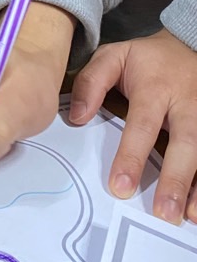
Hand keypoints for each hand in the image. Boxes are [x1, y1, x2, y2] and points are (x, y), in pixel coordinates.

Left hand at [69, 28, 196, 224]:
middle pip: (185, 144)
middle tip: (163, 213)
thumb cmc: (146, 59)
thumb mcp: (113, 56)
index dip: (132, 157)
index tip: (120, 187)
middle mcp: (187, 104)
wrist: (189, 44)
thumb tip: (76, 117)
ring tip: (187, 217)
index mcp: (156, 88)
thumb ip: (91, 82)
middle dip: (175, 179)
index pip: (142, 126)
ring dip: (196, 186)